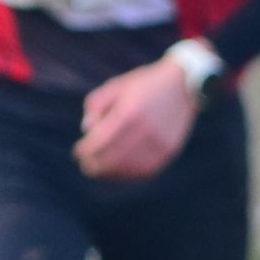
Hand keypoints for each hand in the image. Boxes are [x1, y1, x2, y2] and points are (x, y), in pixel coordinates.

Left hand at [76, 59, 196, 180]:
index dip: (85, 151)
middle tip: (86, 165)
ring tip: (100, 170)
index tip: (77, 152)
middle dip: (95, 165)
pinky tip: (119, 171)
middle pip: (113, 158)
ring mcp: (159, 142)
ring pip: (128, 167)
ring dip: (111, 172)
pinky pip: (146, 170)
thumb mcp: (113, 87)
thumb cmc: (142, 86)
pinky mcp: (169, 150)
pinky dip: (129, 173)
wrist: (182, 86)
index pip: (100, 141)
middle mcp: (145, 130)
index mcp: (128, 112)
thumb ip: (95, 107)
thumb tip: (87, 131)